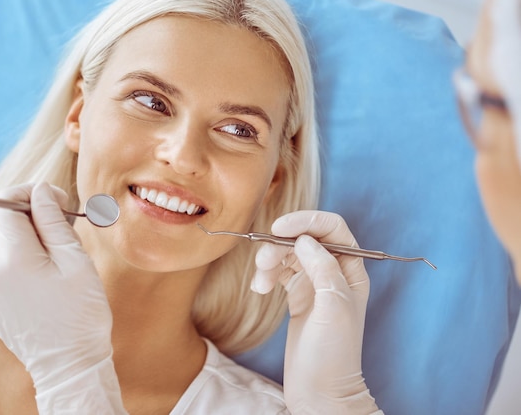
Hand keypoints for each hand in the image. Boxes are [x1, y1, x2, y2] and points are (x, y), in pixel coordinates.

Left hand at [0, 182, 126, 413]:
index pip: (7, 204)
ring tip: (50, 248)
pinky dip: (10, 255)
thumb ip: (53, 220)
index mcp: (13, 257)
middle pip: (0, 221)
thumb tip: (42, 190)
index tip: (55, 197)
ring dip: (18, 234)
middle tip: (58, 221)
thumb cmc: (81, 312)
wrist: (69, 363)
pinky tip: (35, 267)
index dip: (30, 193)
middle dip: (26, 212)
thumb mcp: (75, 259)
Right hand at [252, 211, 380, 414]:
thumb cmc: (334, 353)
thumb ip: (323, 267)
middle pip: (305, 238)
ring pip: (289, 254)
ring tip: (261, 282)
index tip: (279, 227)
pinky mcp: (297, 296)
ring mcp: (314, 284)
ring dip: (270, 260)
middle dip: (281, 244)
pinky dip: (267, 274)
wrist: (320, 392)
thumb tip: (304, 240)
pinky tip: (260, 288)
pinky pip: (280, 272)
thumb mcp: (334, 306)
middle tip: (263, 260)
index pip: (333, 229)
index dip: (307, 221)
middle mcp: (333, 272)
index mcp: (351, 270)